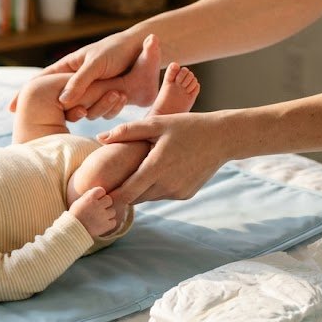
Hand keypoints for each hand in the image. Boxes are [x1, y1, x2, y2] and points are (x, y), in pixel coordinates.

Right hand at [11, 32, 162, 120]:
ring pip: (83, 109)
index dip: (26, 93)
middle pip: (59, 101)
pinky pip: (101, 112)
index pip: (42, 80)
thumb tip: (62, 102)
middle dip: (57, 113)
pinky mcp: (107, 99)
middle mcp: (78, 81)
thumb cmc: (117, 50)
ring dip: (94, 107)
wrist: (145, 52)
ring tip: (110, 96)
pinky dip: (108, 109)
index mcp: (69, 67)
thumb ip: (79, 82)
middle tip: (45, 126)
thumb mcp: (95, 64)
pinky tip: (120, 98)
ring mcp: (92, 91)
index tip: (12, 108)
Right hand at [68, 186, 116, 237]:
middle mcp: (97, 205)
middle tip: (98, 210)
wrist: (73, 231)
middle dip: (105, 204)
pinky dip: (109, 223)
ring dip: (107, 214)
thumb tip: (100, 192)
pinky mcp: (106, 225)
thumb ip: (89, 196)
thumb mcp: (79, 202)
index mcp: (90, 198)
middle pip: (109, 200)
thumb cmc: (75, 216)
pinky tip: (102, 224)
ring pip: (112, 211)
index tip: (95, 200)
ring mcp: (103, 216)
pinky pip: (113, 222)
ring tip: (99, 218)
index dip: (99, 195)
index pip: (101, 190)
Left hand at [96, 112, 228, 203]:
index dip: (111, 196)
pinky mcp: (185, 195)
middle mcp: (167, 184)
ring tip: (133, 174)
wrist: (223, 138)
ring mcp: (178, 192)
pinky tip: (158, 172)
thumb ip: (127, 131)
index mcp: (157, 167)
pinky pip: (163, 195)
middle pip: (135, 197)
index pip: (126, 192)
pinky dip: (156, 188)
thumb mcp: (157, 123)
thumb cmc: (187, 126)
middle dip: (123, 192)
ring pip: (148, 197)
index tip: (98, 193)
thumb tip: (100, 138)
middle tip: (110, 183)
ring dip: (140, 189)